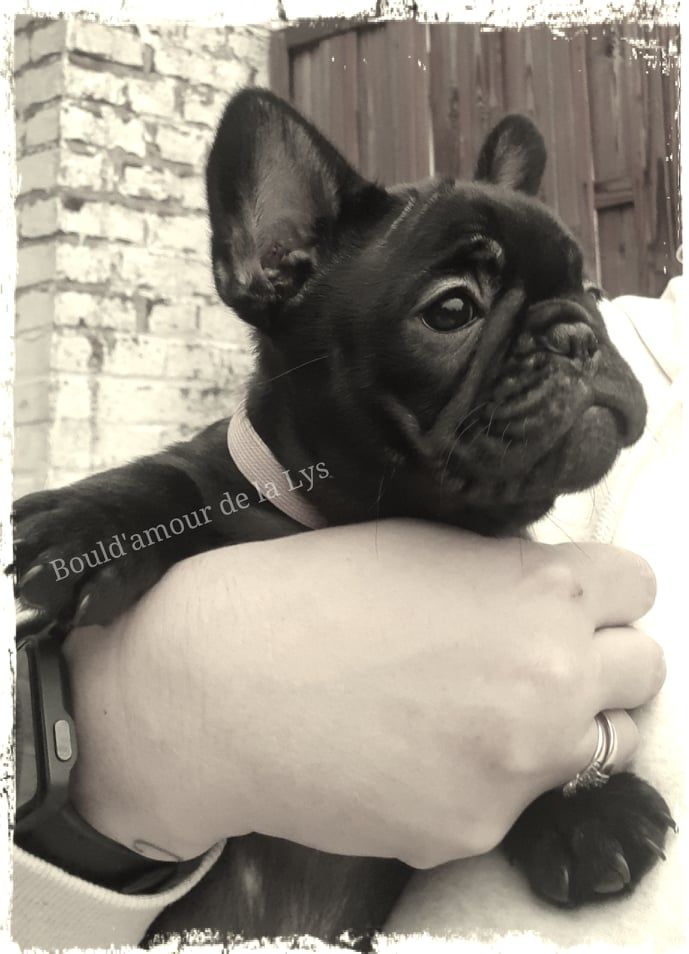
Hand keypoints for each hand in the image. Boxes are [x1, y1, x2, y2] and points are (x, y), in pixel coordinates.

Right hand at [62, 520, 662, 868]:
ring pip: (595, 742)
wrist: (218, 686)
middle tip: (529, 657)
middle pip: (641, 668)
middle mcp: (552, 678)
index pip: (637, 586)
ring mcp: (521, 763)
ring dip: (558, 723)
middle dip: (595, 657)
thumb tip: (545, 593)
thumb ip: (505, 570)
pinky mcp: (478, 827)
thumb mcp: (420, 547)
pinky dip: (485, 776)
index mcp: (540, 588)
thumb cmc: (304, 594)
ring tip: (478, 710)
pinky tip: (416, 753)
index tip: (566, 602)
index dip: (598, 592)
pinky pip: (516, 797)